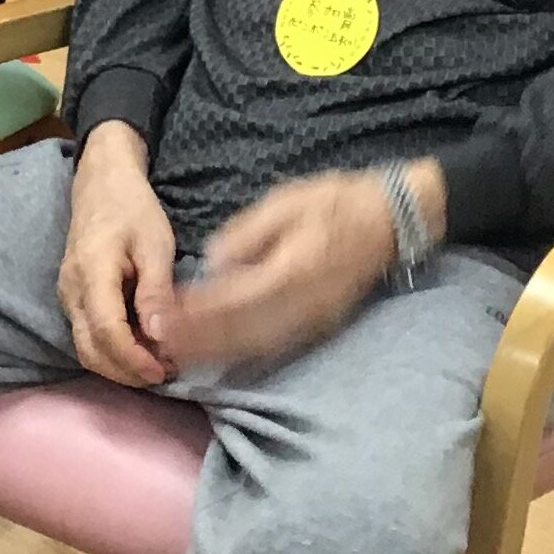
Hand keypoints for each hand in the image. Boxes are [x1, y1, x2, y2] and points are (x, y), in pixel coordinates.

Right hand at [60, 123, 178, 387]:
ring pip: (86, 348)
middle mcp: (70, 290)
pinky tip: (141, 346)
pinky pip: (87, 335)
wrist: (101, 182)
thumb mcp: (155, 244)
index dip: (133, 360)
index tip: (163, 372)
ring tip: (157, 364)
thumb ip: (155, 292)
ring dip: (118, 365)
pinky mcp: (71, 298)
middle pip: (90, 350)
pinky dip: (112, 350)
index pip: (106, 332)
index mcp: (91, 273)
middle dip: (126, 372)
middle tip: (165, 374)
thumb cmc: (132, 208)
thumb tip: (161, 338)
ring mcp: (66, 296)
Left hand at [159, 167, 420, 371]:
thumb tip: (213, 262)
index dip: (198, 312)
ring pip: (257, 345)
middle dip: (200, 340)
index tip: (165, 315)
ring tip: (182, 352)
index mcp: (293, 268)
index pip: (235, 299)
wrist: (391, 219)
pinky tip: (220, 353)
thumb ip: (247, 233)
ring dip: (217, 352)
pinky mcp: (320, 324)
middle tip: (162, 342)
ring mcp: (314, 318)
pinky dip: (244, 352)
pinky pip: (276, 345)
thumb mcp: (287, 201)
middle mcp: (303, 302)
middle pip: (242, 332)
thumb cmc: (337, 202)